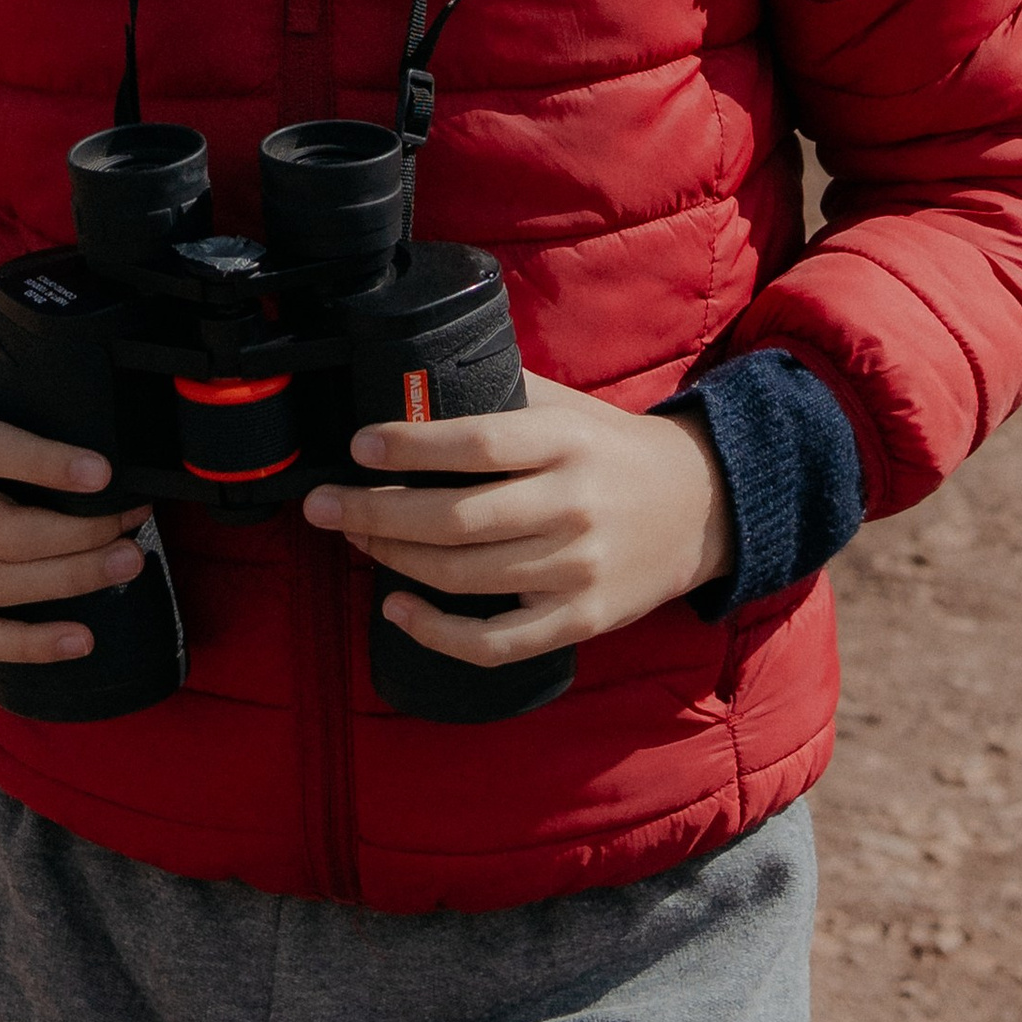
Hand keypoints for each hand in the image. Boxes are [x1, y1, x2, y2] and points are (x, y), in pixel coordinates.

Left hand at [300, 373, 732, 669]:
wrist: (700, 507)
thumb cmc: (611, 448)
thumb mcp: (565, 405)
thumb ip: (498, 393)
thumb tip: (411, 379)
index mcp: (565, 442)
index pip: (475, 445)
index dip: (409, 447)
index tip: (358, 446)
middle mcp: (571, 506)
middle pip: (455, 519)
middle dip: (374, 512)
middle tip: (320, 504)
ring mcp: (576, 571)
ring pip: (464, 578)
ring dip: (393, 561)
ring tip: (353, 539)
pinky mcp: (579, 621)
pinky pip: (495, 642)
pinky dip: (437, 633)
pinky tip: (397, 609)